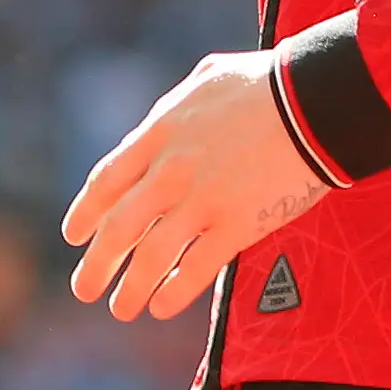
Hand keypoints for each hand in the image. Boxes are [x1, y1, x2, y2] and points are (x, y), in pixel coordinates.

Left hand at [62, 51, 332, 321]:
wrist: (315, 102)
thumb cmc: (267, 83)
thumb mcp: (207, 80)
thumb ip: (175, 108)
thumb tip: (160, 123)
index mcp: (160, 133)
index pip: (106, 182)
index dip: (85, 214)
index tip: (75, 237)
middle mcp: (171, 171)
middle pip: (119, 229)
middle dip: (96, 266)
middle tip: (85, 290)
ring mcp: (203, 201)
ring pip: (151, 258)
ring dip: (130, 290)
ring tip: (122, 309)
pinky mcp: (238, 225)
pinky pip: (195, 271)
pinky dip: (173, 294)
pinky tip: (162, 307)